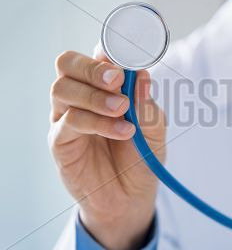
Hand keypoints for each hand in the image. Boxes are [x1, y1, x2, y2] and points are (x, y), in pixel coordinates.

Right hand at [48, 46, 165, 249]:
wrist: (131, 197)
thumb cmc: (141, 157)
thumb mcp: (154, 129)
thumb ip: (147, 104)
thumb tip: (143, 75)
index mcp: (104, 88)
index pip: (95, 57)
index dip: (107, 53)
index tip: (126, 62)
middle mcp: (81, 97)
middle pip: (67, 64)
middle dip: (92, 68)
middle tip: (117, 79)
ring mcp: (66, 117)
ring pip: (63, 89)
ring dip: (96, 97)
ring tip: (123, 110)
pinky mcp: (60, 141)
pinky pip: (69, 121)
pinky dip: (97, 122)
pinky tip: (122, 132)